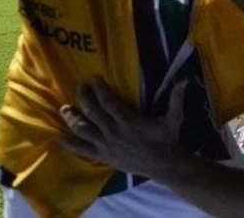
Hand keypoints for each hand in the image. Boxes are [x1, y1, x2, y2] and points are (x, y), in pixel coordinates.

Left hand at [58, 79, 186, 178]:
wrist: (163, 165)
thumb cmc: (167, 139)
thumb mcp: (174, 118)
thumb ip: (176, 98)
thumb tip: (184, 79)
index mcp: (128, 121)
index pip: (108, 102)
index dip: (99, 89)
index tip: (94, 78)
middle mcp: (114, 132)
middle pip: (93, 112)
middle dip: (84, 97)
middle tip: (80, 87)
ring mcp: (106, 145)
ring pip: (83, 129)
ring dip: (72, 118)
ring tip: (64, 108)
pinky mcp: (103, 156)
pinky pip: (82, 150)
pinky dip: (70, 144)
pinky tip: (59, 138)